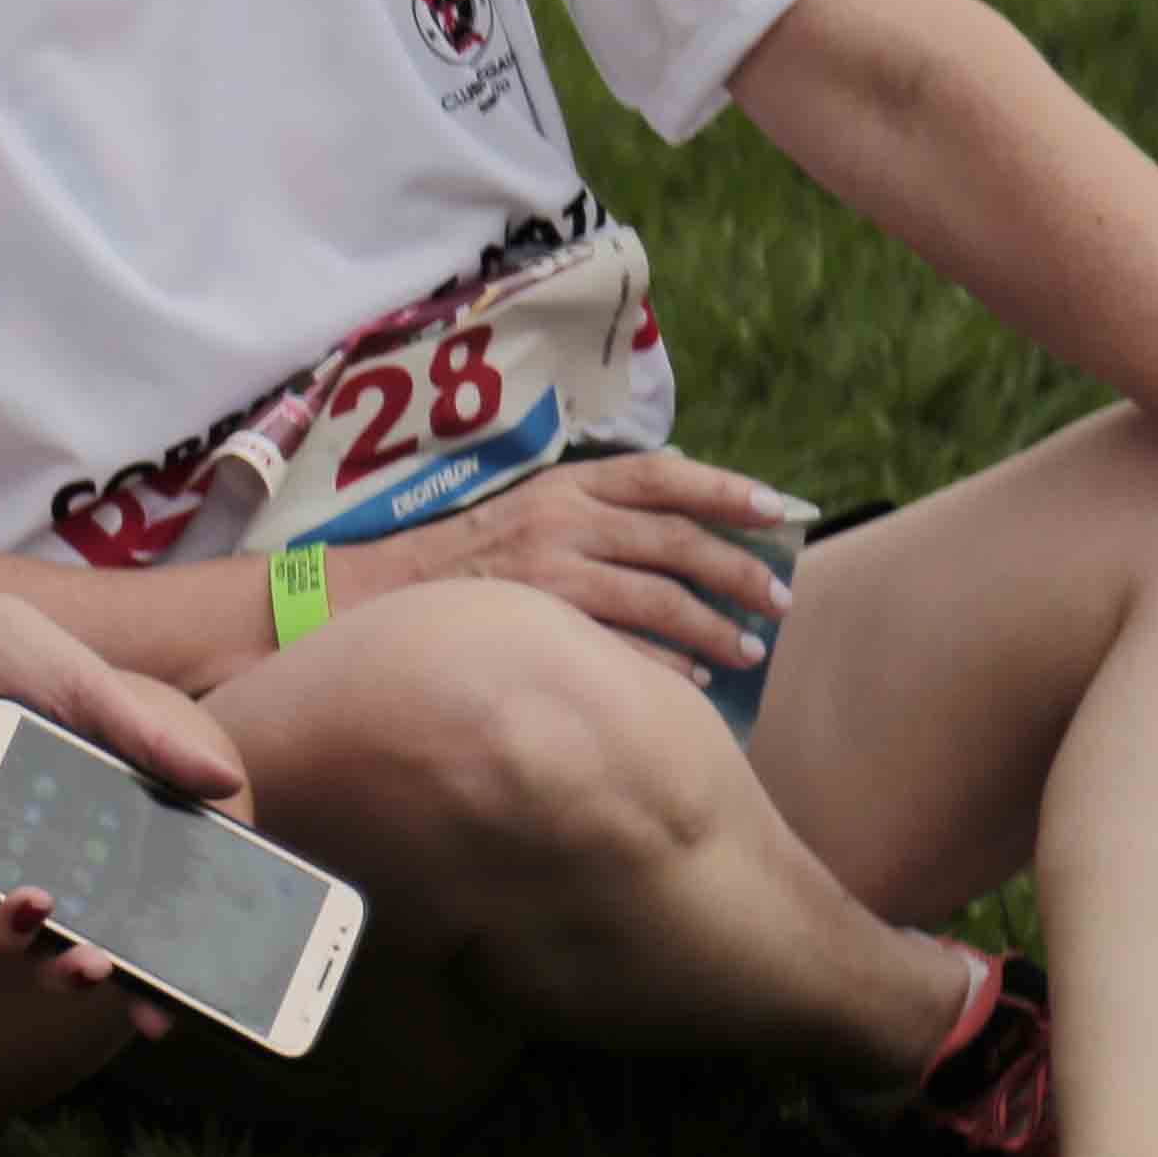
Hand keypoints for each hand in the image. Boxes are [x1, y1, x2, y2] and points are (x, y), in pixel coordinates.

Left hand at [0, 577, 250, 1018]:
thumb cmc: (2, 649)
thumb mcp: (84, 688)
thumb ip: (146, 740)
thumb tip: (225, 784)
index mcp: (74, 828)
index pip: (111, 914)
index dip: (137, 968)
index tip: (166, 1007)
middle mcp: (20, 852)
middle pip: (46, 942)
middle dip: (72, 969)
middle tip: (101, 966)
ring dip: (8, 936)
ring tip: (40, 906)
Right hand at [358, 454, 799, 683]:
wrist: (378, 598)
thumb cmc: (461, 555)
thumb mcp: (526, 506)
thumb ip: (591, 502)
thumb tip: (671, 494)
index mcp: (563, 484)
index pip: (661, 476)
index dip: (725, 490)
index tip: (777, 509)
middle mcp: (561, 521)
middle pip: (675, 541)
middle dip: (738, 570)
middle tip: (779, 598)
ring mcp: (551, 575)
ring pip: (658, 598)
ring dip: (714, 627)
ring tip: (749, 650)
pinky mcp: (539, 626)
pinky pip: (623, 647)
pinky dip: (667, 665)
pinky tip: (694, 680)